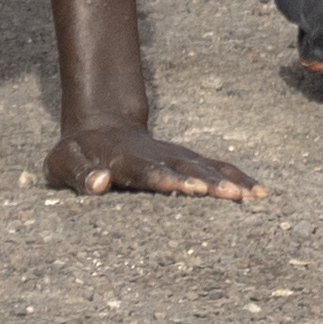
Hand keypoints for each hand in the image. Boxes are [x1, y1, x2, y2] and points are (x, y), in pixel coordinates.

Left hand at [42, 121, 268, 200]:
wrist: (100, 126)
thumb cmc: (78, 153)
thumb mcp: (64, 162)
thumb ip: (79, 173)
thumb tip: (100, 183)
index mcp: (126, 159)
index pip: (148, 170)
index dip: (168, 179)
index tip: (188, 188)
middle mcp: (158, 154)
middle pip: (186, 168)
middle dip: (210, 182)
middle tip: (232, 196)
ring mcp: (175, 155)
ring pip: (207, 166)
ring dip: (229, 180)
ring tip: (251, 197)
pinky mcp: (187, 159)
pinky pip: (216, 166)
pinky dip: (238, 176)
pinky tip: (258, 191)